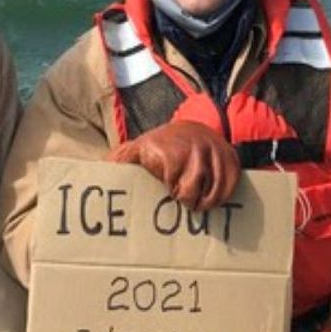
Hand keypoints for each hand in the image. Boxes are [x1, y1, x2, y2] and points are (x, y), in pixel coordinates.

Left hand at [108, 120, 239, 209]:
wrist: (189, 127)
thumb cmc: (159, 146)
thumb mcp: (136, 150)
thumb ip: (121, 161)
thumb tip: (99, 172)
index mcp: (169, 149)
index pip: (174, 184)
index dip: (173, 193)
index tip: (170, 193)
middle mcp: (194, 147)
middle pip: (194, 190)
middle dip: (189, 200)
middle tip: (183, 200)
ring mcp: (215, 151)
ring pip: (215, 189)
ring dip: (207, 201)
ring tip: (198, 204)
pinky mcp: (230, 156)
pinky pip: (231, 183)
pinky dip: (224, 194)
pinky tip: (213, 198)